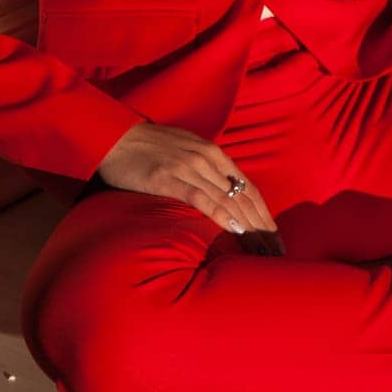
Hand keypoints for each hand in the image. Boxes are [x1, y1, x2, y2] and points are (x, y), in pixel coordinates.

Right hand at [95, 121, 284, 247]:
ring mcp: (189, 167)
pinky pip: (201, 198)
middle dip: (262, 227)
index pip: (248, 187)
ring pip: (228, 200)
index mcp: (214, 154)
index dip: (264, 214)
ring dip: (248, 228)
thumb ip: (206, 170)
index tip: (275, 238)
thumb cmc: (150, 147)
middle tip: (276, 254)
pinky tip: (234, 229)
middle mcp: (207, 159)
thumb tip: (222, 196)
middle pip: (244, 196)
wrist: (115, 137)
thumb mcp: (186, 152)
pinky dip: (220, 213)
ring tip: (261, 252)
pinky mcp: (169, 178)